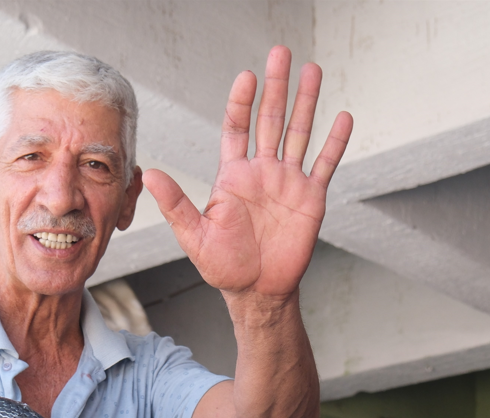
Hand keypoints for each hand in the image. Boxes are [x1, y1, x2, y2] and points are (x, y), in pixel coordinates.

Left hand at [143, 46, 351, 307]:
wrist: (257, 291)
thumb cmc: (223, 267)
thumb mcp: (194, 236)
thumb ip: (175, 203)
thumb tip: (148, 173)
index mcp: (234, 176)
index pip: (237, 128)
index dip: (241, 101)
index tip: (246, 76)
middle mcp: (262, 172)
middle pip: (270, 120)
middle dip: (276, 87)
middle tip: (281, 52)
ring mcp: (288, 182)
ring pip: (300, 133)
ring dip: (307, 102)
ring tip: (313, 69)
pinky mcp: (310, 198)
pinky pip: (325, 164)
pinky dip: (334, 142)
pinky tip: (342, 117)